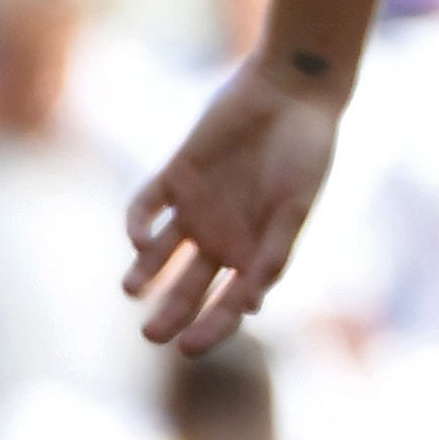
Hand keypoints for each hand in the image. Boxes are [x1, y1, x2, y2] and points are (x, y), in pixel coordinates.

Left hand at [124, 63, 343, 354]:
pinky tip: (138, 240)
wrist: (291, 90)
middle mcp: (223, 234)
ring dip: (144, 273)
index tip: (190, 348)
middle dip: (171, 312)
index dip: (212, 327)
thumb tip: (252, 305)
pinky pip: (146, 208)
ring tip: (133, 289)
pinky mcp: (175, 177)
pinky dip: (138, 225)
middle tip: (152, 335)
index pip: (230, 301)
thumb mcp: (296, 205)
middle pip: (188, 286)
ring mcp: (197, 207)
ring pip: (159, 254)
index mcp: (257, 247)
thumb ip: (275, 251)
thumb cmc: (306, 150)